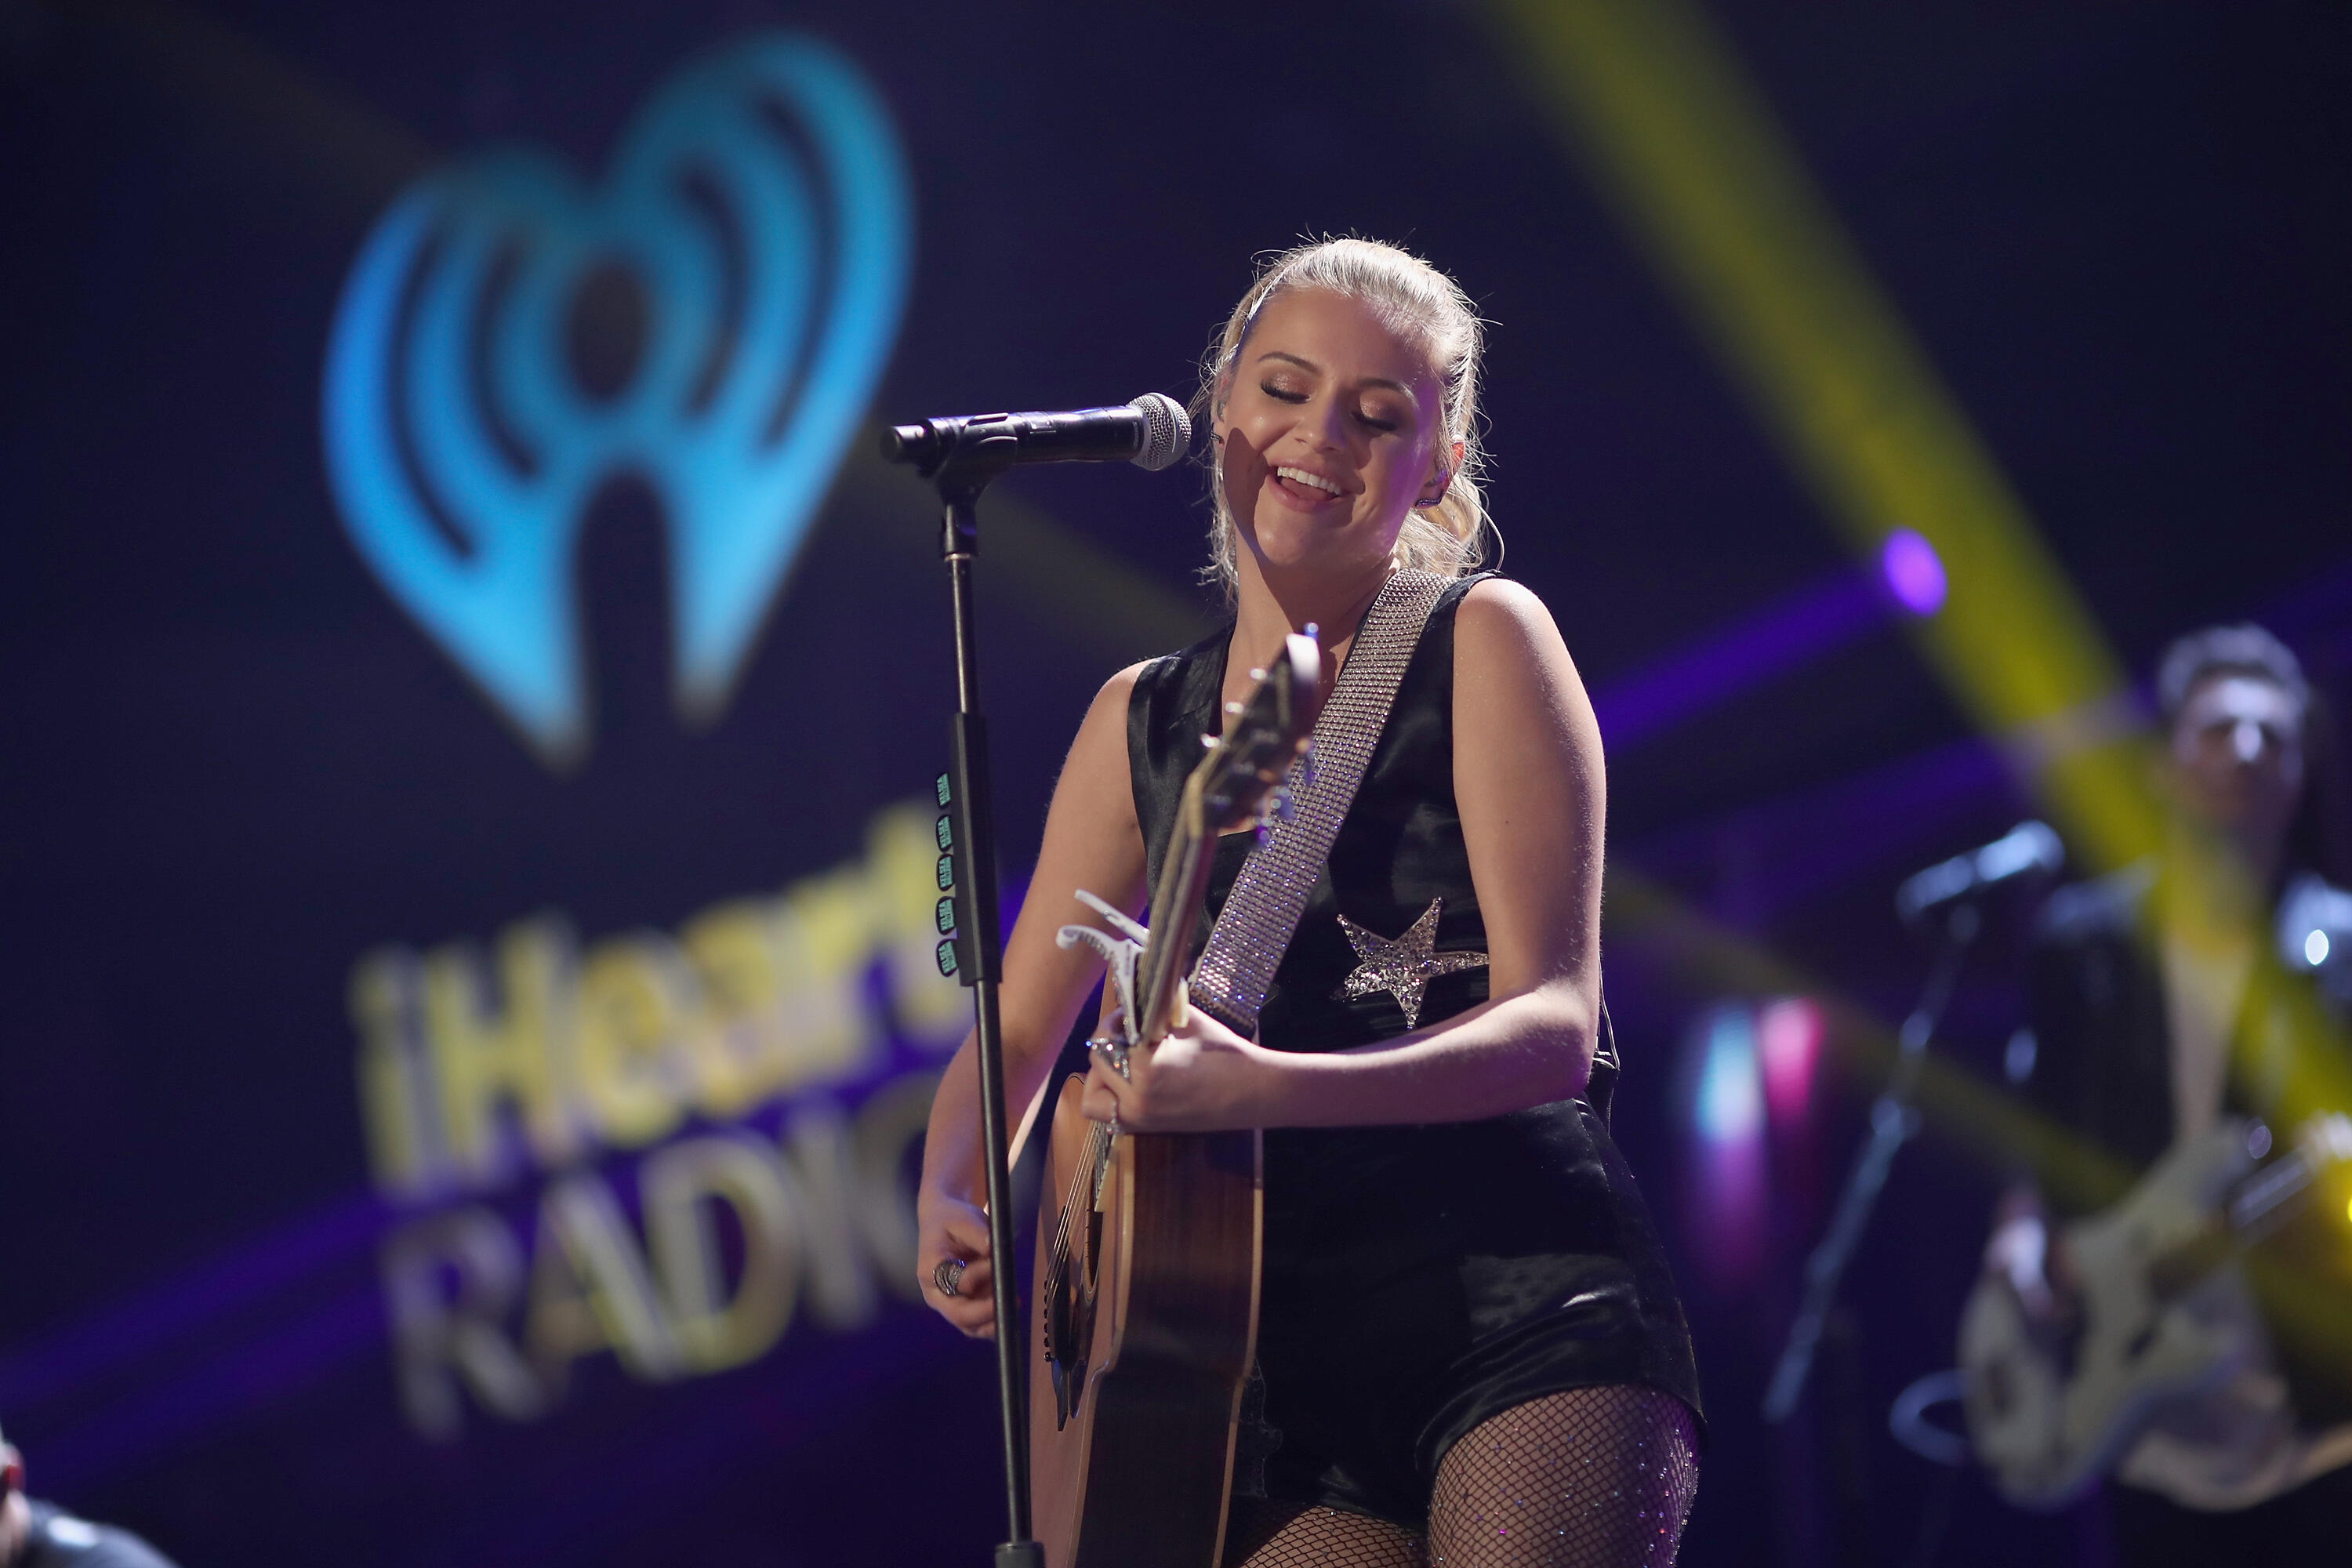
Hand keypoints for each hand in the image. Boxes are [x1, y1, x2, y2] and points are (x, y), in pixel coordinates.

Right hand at [916, 1189, 997, 1338]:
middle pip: (958, 1315)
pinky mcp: (962, 1307)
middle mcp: (936, 1293)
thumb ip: (979, 1234)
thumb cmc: (951, 1220)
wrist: (942, 1223)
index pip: (955, 1283)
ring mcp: (948, 1303)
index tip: (996, 1262)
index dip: (979, 1275)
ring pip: (969, 1326)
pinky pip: (977, 1325)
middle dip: (986, 1312)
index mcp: (931, 1270)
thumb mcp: (963, 1218)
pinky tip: (1009, 1309)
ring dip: (993, 1319)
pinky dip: (993, 1322)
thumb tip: (994, 1250)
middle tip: (1011, 1301)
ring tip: (1012, 1302)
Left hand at [1081, 1004, 1280, 1133]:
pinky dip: (1113, 1099)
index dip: (1112, 1023)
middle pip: (1096, 1068)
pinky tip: (1134, 1081)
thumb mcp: (1187, 1022)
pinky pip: (1112, 1115)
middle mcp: (1135, 1099)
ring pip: (1094, 1100)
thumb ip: (1152, 1012)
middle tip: (1126, 1034)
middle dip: (1106, 1047)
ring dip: (1102, 1079)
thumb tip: (1130, 998)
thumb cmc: (1226, 1054)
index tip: (1126, 1014)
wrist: (1256, 1092)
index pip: (1104, 1040)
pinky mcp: (1148, 1129)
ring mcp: (1140, 1119)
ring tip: (1124, 1063)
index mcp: (1144, 1068)